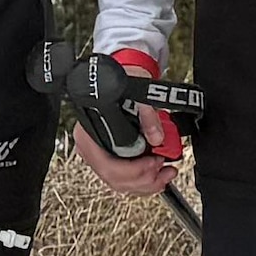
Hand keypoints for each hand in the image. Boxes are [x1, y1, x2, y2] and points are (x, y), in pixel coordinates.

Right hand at [71, 49, 188, 195]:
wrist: (127, 72)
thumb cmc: (126, 81)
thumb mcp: (139, 95)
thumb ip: (148, 116)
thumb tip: (157, 138)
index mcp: (89, 133)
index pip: (107, 166)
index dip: (133, 171)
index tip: (154, 162)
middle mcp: (91, 146)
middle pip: (114, 179)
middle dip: (143, 180)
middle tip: (164, 171)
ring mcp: (100, 152)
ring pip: (120, 182)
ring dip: (145, 184)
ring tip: (166, 174)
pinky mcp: (111, 155)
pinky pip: (123, 178)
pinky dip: (142, 180)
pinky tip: (157, 175)